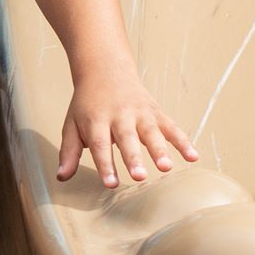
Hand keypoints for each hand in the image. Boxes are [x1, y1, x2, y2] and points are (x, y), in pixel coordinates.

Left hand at [57, 65, 198, 187]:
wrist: (106, 70)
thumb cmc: (87, 104)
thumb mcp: (72, 124)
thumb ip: (68, 152)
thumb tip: (61, 177)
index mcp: (97, 120)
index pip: (100, 145)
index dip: (106, 165)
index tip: (111, 184)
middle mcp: (120, 116)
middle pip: (127, 139)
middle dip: (133, 157)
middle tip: (139, 177)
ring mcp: (141, 113)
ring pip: (151, 132)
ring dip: (160, 150)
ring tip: (166, 167)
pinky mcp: (156, 113)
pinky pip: (172, 127)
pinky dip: (183, 141)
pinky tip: (193, 157)